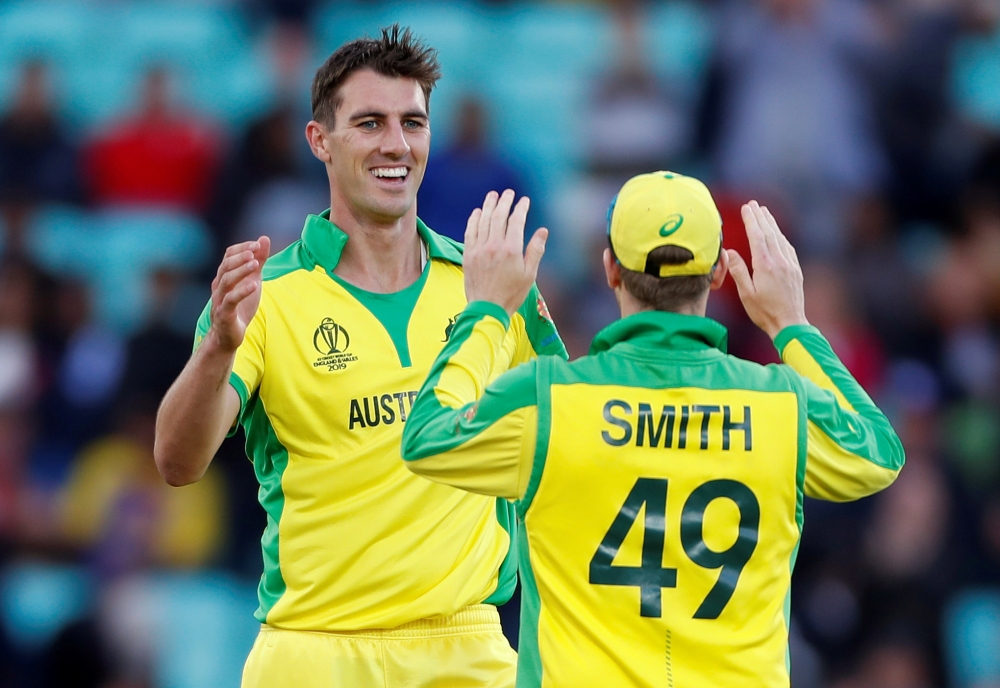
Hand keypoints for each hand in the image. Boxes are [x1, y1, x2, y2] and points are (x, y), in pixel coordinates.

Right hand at [207, 236, 270, 352]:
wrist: (228, 336)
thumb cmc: (239, 307)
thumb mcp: (253, 280)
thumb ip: (258, 262)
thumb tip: (264, 239)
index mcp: (224, 276)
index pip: (229, 255)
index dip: (242, 248)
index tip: (257, 244)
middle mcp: (219, 285)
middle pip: (226, 265)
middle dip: (240, 256)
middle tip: (255, 250)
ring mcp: (219, 299)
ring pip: (226, 280)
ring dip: (241, 271)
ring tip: (255, 264)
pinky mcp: (223, 313)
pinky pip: (230, 300)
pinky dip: (242, 291)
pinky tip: (255, 285)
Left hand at [464, 189, 547, 315]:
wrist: (487, 309)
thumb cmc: (511, 294)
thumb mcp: (529, 274)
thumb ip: (535, 251)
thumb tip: (543, 231)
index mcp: (511, 249)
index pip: (516, 221)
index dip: (520, 208)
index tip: (524, 201)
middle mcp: (494, 246)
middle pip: (498, 216)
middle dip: (504, 202)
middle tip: (508, 193)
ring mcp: (479, 249)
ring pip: (483, 221)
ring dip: (489, 206)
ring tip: (493, 195)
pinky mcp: (468, 255)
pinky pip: (470, 232)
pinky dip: (474, 220)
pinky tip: (477, 212)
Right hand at [727, 201, 807, 339]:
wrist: (790, 323)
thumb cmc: (764, 312)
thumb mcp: (746, 294)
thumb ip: (738, 271)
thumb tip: (730, 252)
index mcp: (765, 265)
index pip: (757, 236)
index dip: (751, 220)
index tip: (746, 208)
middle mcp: (779, 261)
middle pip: (769, 233)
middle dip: (760, 217)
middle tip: (754, 204)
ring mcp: (789, 264)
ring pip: (779, 238)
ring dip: (771, 224)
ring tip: (764, 212)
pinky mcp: (795, 270)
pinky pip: (787, 247)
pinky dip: (780, 236)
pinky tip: (777, 233)